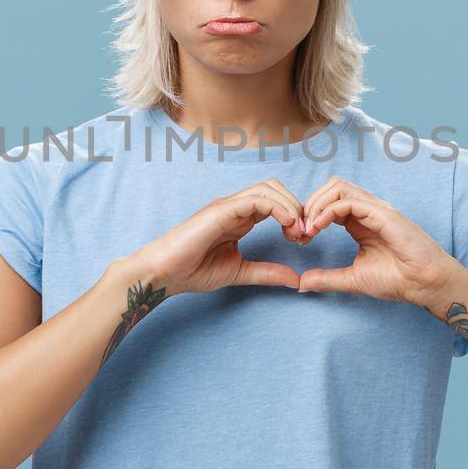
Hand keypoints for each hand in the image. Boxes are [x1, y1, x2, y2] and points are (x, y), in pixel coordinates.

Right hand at [132, 179, 308, 295]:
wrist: (163, 273)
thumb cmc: (192, 271)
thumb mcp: (239, 272)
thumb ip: (266, 272)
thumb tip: (295, 279)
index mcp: (240, 218)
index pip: (275, 201)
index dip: (295, 215)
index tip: (303, 239)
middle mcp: (235, 206)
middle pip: (275, 188)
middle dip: (296, 206)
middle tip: (305, 233)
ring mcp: (227, 206)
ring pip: (268, 189)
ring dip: (290, 206)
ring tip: (298, 231)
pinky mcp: (220, 210)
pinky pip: (255, 199)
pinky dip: (277, 208)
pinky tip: (287, 226)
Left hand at [296, 176, 459, 307]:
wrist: (425, 284)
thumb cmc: (398, 280)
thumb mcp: (353, 279)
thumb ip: (327, 278)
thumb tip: (300, 283)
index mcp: (360, 221)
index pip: (328, 202)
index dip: (309, 215)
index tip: (299, 239)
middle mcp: (367, 210)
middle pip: (330, 188)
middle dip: (309, 205)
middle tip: (299, 231)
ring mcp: (375, 208)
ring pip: (338, 187)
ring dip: (316, 204)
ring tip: (308, 228)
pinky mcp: (382, 213)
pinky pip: (349, 200)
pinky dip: (328, 210)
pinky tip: (319, 228)